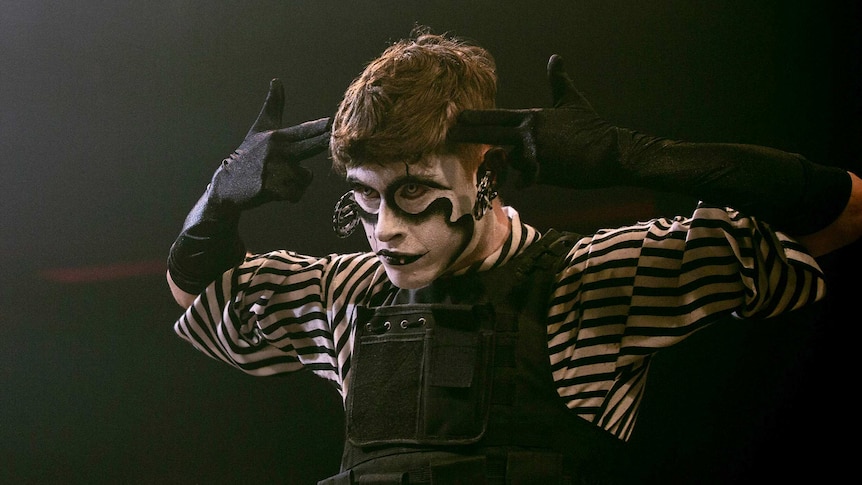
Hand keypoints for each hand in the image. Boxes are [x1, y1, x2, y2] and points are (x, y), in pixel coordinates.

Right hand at [209, 78, 330, 208]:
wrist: (227, 185)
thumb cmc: (249, 154)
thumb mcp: (260, 128)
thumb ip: (274, 106)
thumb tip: (277, 80)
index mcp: (277, 136)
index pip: (305, 130)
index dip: (321, 127)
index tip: (333, 121)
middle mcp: (277, 151)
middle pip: (312, 147)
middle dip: (325, 143)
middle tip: (333, 139)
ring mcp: (275, 170)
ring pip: (305, 177)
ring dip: (298, 182)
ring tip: (280, 179)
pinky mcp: (272, 189)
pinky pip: (297, 194)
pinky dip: (292, 196)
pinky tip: (277, 191)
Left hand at [449, 55, 622, 187]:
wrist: (609, 152)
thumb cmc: (591, 127)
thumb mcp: (572, 101)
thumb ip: (558, 82)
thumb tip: (555, 58)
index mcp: (532, 118)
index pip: (497, 117)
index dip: (476, 118)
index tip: (457, 117)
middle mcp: (528, 135)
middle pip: (491, 135)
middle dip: (469, 136)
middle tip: (450, 135)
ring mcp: (533, 154)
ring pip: (507, 162)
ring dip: (506, 166)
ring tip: (510, 166)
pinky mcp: (541, 173)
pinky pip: (522, 180)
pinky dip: (522, 182)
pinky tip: (523, 184)